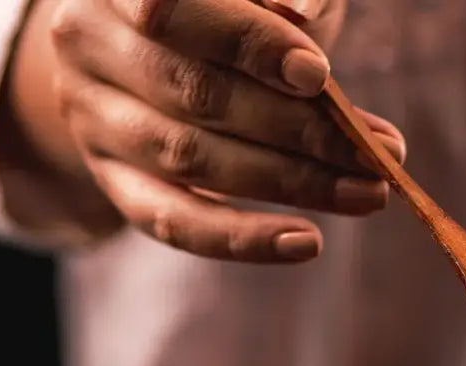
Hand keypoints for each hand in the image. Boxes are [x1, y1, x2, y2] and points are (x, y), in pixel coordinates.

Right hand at [7, 0, 404, 258]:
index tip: (318, 77)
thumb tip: (304, 17)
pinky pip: (175, 223)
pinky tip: (307, 242)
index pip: (174, 8)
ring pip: (195, 161)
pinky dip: (244, 239)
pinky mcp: (113, 180)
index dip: (249, 42)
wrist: (135, 43)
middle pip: (198, 95)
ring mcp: (92, 118)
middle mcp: (85, 41)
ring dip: (292, 183)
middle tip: (380, 153)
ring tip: (367, 193)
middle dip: (300, 130)